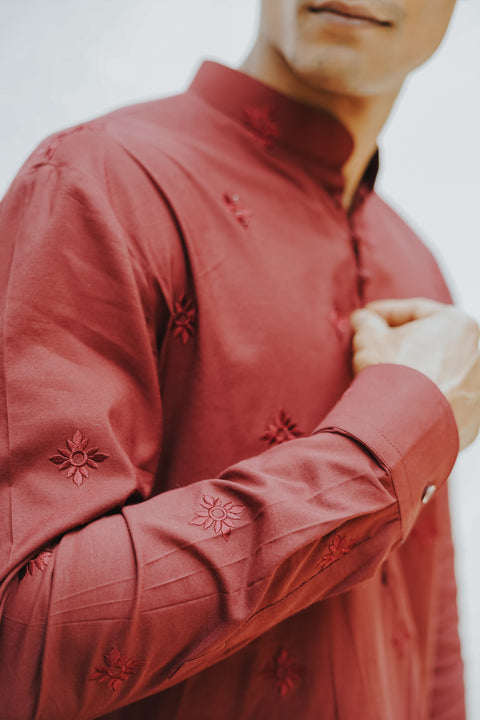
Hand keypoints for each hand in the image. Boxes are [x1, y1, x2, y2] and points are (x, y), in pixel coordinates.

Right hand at [351, 298, 479, 450]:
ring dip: (412, 371)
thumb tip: (362, 320)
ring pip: (437, 372)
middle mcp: (476, 354)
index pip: (415, 311)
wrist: (404, 426)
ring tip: (383, 378)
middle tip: (373, 346)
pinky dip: (421, 399)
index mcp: (458, 325)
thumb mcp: (369, 338)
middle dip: (401, 343)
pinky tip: (397, 402)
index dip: (384, 312)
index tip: (365, 318)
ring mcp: (476, 388)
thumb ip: (367, 323)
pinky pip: (440, 401)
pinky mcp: (470, 417)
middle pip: (430, 342)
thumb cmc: (392, 374)